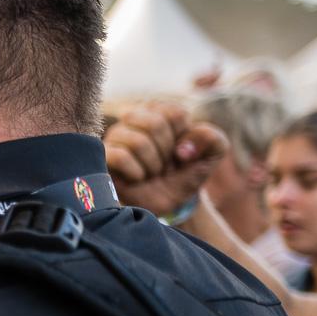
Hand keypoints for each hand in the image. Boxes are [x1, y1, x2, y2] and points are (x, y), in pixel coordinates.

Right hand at [103, 103, 226, 217]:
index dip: (184, 138)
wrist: (169, 203)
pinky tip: (137, 178)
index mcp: (160, 111)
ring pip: (137, 141)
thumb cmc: (187, 173)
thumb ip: (212, 139)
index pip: (175, 113)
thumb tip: (182, 149)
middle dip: (166, 151)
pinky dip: (136, 172)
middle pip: (155, 123)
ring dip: (152, 165)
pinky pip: (119, 156)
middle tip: (165, 165)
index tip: (182, 152)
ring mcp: (116, 137)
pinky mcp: (103, 156)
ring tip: (151, 173)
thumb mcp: (213, 154)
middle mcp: (135, 119)